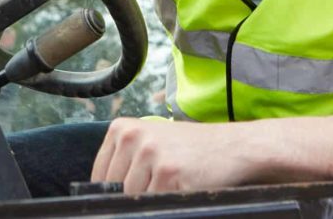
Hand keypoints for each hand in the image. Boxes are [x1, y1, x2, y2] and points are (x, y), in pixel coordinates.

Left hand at [90, 118, 256, 193]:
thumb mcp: (151, 141)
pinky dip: (168, 202)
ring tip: (173, 185)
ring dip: (152, 199)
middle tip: (160, 185)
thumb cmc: (191, 148)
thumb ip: (125, 159)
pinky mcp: (168, 174)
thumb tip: (100, 193)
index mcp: (122, 128)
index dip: (112, 191)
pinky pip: (155, 203)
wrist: (234, 146)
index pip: (99, 175)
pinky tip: (183, 188)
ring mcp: (151, 155)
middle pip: (115, 189)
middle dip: (134, 195)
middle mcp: (133, 138)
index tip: (126, 194)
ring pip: (133, 199)